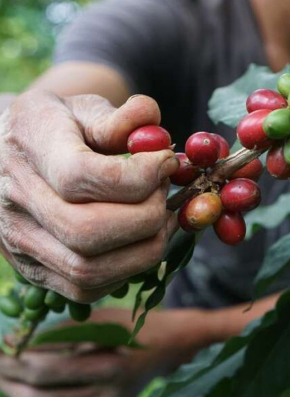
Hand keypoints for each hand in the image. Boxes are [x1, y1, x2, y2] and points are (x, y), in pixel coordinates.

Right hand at [0, 90, 179, 301]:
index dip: (137, 175)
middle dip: (146, 216)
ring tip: (162, 219)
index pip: (80, 175)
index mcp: (29, 144)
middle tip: (165, 194)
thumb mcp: (84, 108)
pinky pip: (85, 288)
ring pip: (88, 269)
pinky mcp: (32, 269)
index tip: (166, 162)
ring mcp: (19, 240)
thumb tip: (150, 118)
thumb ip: (119, 117)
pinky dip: (125, 271)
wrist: (9, 155)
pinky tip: (140, 242)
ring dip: (144, 250)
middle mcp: (15, 197)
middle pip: (86, 231)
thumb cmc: (58, 128)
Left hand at [0, 308, 208, 396]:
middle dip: (8, 380)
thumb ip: (63, 333)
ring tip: (5, 376)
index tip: (1, 345)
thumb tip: (21, 342)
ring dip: (17, 395)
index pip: (46, 371)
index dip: (15, 360)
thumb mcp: (103, 321)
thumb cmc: (137, 326)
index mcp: (109, 369)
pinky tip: (28, 390)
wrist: (171, 347)